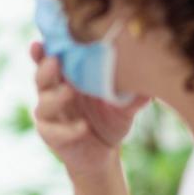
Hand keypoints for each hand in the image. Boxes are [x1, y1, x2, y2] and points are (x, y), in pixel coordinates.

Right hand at [30, 42, 148, 177]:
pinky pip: (55, 131)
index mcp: (67, 78)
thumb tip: (152, 80)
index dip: (43, 51)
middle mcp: (53, 93)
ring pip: (44, 103)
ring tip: (69, 92)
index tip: (41, 41)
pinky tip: (83, 127)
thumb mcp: (123, 106)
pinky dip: (68, 129)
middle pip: (42, 78)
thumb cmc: (110, 119)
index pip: (50, 60)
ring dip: (56, 97)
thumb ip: (134, 95)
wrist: (105, 153)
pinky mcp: (50, 135)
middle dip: (45, 68)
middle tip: (54, 61)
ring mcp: (49, 115)